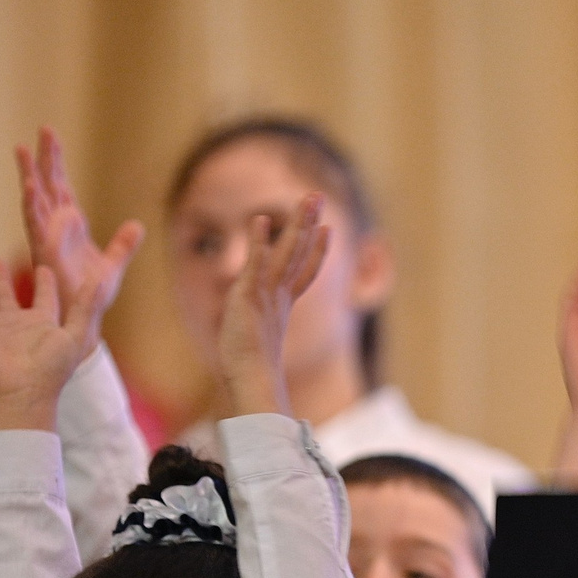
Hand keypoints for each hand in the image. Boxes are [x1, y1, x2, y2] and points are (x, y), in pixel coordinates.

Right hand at [0, 258, 106, 431]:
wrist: (24, 391)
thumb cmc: (53, 368)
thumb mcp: (76, 335)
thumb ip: (85, 307)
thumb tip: (99, 281)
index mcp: (42, 324)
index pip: (44, 298)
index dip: (44, 284)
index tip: (44, 268)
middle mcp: (16, 325)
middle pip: (5, 297)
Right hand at [17, 126, 144, 359]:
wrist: (84, 322)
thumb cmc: (92, 297)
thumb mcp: (113, 266)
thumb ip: (124, 245)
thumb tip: (138, 225)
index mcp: (70, 226)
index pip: (61, 186)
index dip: (56, 161)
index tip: (50, 134)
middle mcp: (55, 229)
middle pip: (48, 186)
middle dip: (44, 158)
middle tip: (44, 130)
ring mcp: (47, 239)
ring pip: (35, 202)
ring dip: (30, 177)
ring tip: (22, 152)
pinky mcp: (45, 254)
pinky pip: (37, 226)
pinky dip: (34, 207)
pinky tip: (31, 188)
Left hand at [213, 198, 331, 419]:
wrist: (251, 380)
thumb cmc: (251, 372)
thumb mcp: (257, 345)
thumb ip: (262, 339)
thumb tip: (268, 364)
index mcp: (283, 306)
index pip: (305, 272)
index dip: (317, 250)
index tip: (327, 230)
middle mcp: (280, 296)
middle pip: (300, 252)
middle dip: (309, 224)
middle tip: (317, 197)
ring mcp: (268, 294)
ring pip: (287, 251)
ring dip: (296, 224)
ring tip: (306, 200)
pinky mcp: (251, 295)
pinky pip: (257, 262)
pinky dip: (259, 241)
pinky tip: (260, 221)